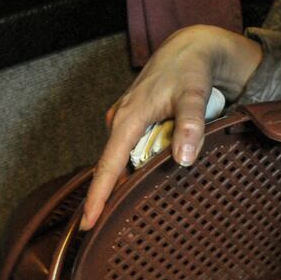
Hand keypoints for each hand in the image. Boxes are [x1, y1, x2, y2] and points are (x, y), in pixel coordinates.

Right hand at [81, 25, 262, 229]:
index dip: (98, 196)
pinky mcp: (136, 121)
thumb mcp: (193, 95)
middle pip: (113, 168)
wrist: (190, 48)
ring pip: (126, 160)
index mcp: (128, 118)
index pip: (108, 165)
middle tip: (109, 231)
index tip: (87, 223)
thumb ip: (189, 125)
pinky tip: (148, 181)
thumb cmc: (189, 69)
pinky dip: (141, 165)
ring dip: (131, 181)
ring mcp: (127, 121)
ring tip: (133, 212)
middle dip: (111, 197)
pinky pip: (134, 150)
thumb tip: (183, 158)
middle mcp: (122, 121)